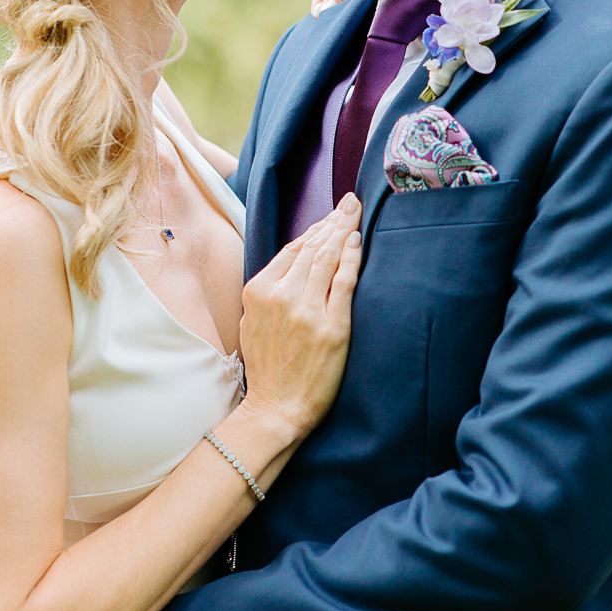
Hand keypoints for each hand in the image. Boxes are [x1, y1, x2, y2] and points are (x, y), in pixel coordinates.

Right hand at [239, 195, 361, 440]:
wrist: (276, 407)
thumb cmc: (268, 368)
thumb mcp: (254, 321)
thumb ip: (270, 290)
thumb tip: (294, 262)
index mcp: (259, 291)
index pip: (292, 249)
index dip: (315, 228)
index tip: (330, 215)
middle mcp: (281, 295)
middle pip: (312, 247)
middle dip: (334, 220)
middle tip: (350, 202)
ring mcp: (306, 309)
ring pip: (328, 257)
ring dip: (344, 231)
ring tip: (355, 213)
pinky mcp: (331, 325)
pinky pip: (344, 282)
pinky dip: (352, 258)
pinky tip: (357, 242)